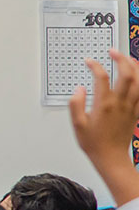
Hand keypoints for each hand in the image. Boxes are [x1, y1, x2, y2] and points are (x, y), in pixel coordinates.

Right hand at [69, 50, 138, 169]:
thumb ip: (76, 104)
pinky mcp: (136, 113)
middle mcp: (120, 104)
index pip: (101, 77)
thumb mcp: (77, 124)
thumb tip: (79, 89)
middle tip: (113, 52)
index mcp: (104, 104)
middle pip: (126, 74)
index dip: (95, 66)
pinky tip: (138, 77)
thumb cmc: (94, 143)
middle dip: (121, 59)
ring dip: (135, 68)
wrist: (111, 157)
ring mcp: (130, 107)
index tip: (89, 62)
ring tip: (130, 59)